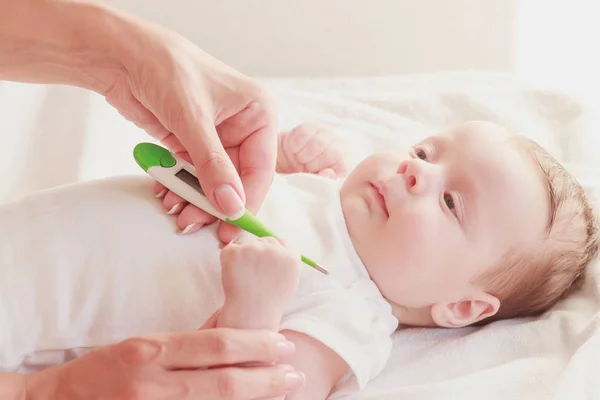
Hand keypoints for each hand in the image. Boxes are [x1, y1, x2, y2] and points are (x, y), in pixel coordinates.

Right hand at [26, 328, 304, 399]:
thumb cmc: (106, 368)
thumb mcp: (144, 343)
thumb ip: (187, 343)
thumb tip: (234, 333)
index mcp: (152, 349)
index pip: (216, 345)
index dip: (256, 345)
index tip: (283, 345)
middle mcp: (153, 381)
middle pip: (225, 381)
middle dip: (267, 380)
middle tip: (294, 376)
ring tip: (283, 394)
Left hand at [104, 15, 277, 242]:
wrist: (120, 54)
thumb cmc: (165, 68)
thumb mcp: (193, 119)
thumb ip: (213, 166)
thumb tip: (232, 207)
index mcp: (258, 113)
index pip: (261, 168)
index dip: (246, 201)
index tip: (230, 227)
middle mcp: (243, 126)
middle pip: (236, 179)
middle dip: (214, 203)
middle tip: (194, 223)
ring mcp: (217, 136)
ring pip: (213, 181)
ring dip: (194, 198)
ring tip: (176, 211)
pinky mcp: (193, 142)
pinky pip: (192, 175)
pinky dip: (180, 187)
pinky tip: (166, 193)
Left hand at [217, 237, 300, 329]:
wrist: (249, 315)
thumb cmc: (269, 300)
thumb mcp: (290, 279)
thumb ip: (286, 260)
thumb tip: (274, 245)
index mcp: (291, 257)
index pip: (282, 241)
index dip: (273, 250)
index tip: (266, 261)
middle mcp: (273, 250)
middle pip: (264, 240)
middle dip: (258, 252)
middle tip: (253, 273)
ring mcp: (253, 249)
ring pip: (247, 244)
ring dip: (244, 256)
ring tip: (245, 277)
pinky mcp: (234, 252)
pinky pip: (231, 249)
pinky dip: (229, 260)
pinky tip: (234, 275)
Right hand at [276, 123, 349, 178]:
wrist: (285, 165)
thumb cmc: (304, 177)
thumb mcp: (316, 184)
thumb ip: (324, 181)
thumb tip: (329, 172)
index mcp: (345, 162)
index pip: (343, 164)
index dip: (325, 170)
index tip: (314, 173)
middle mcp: (340, 144)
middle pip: (331, 152)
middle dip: (313, 164)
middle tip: (305, 167)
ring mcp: (326, 132)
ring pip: (317, 143)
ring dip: (303, 155)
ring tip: (301, 160)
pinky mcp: (309, 126)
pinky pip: (303, 134)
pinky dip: (295, 146)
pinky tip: (295, 150)